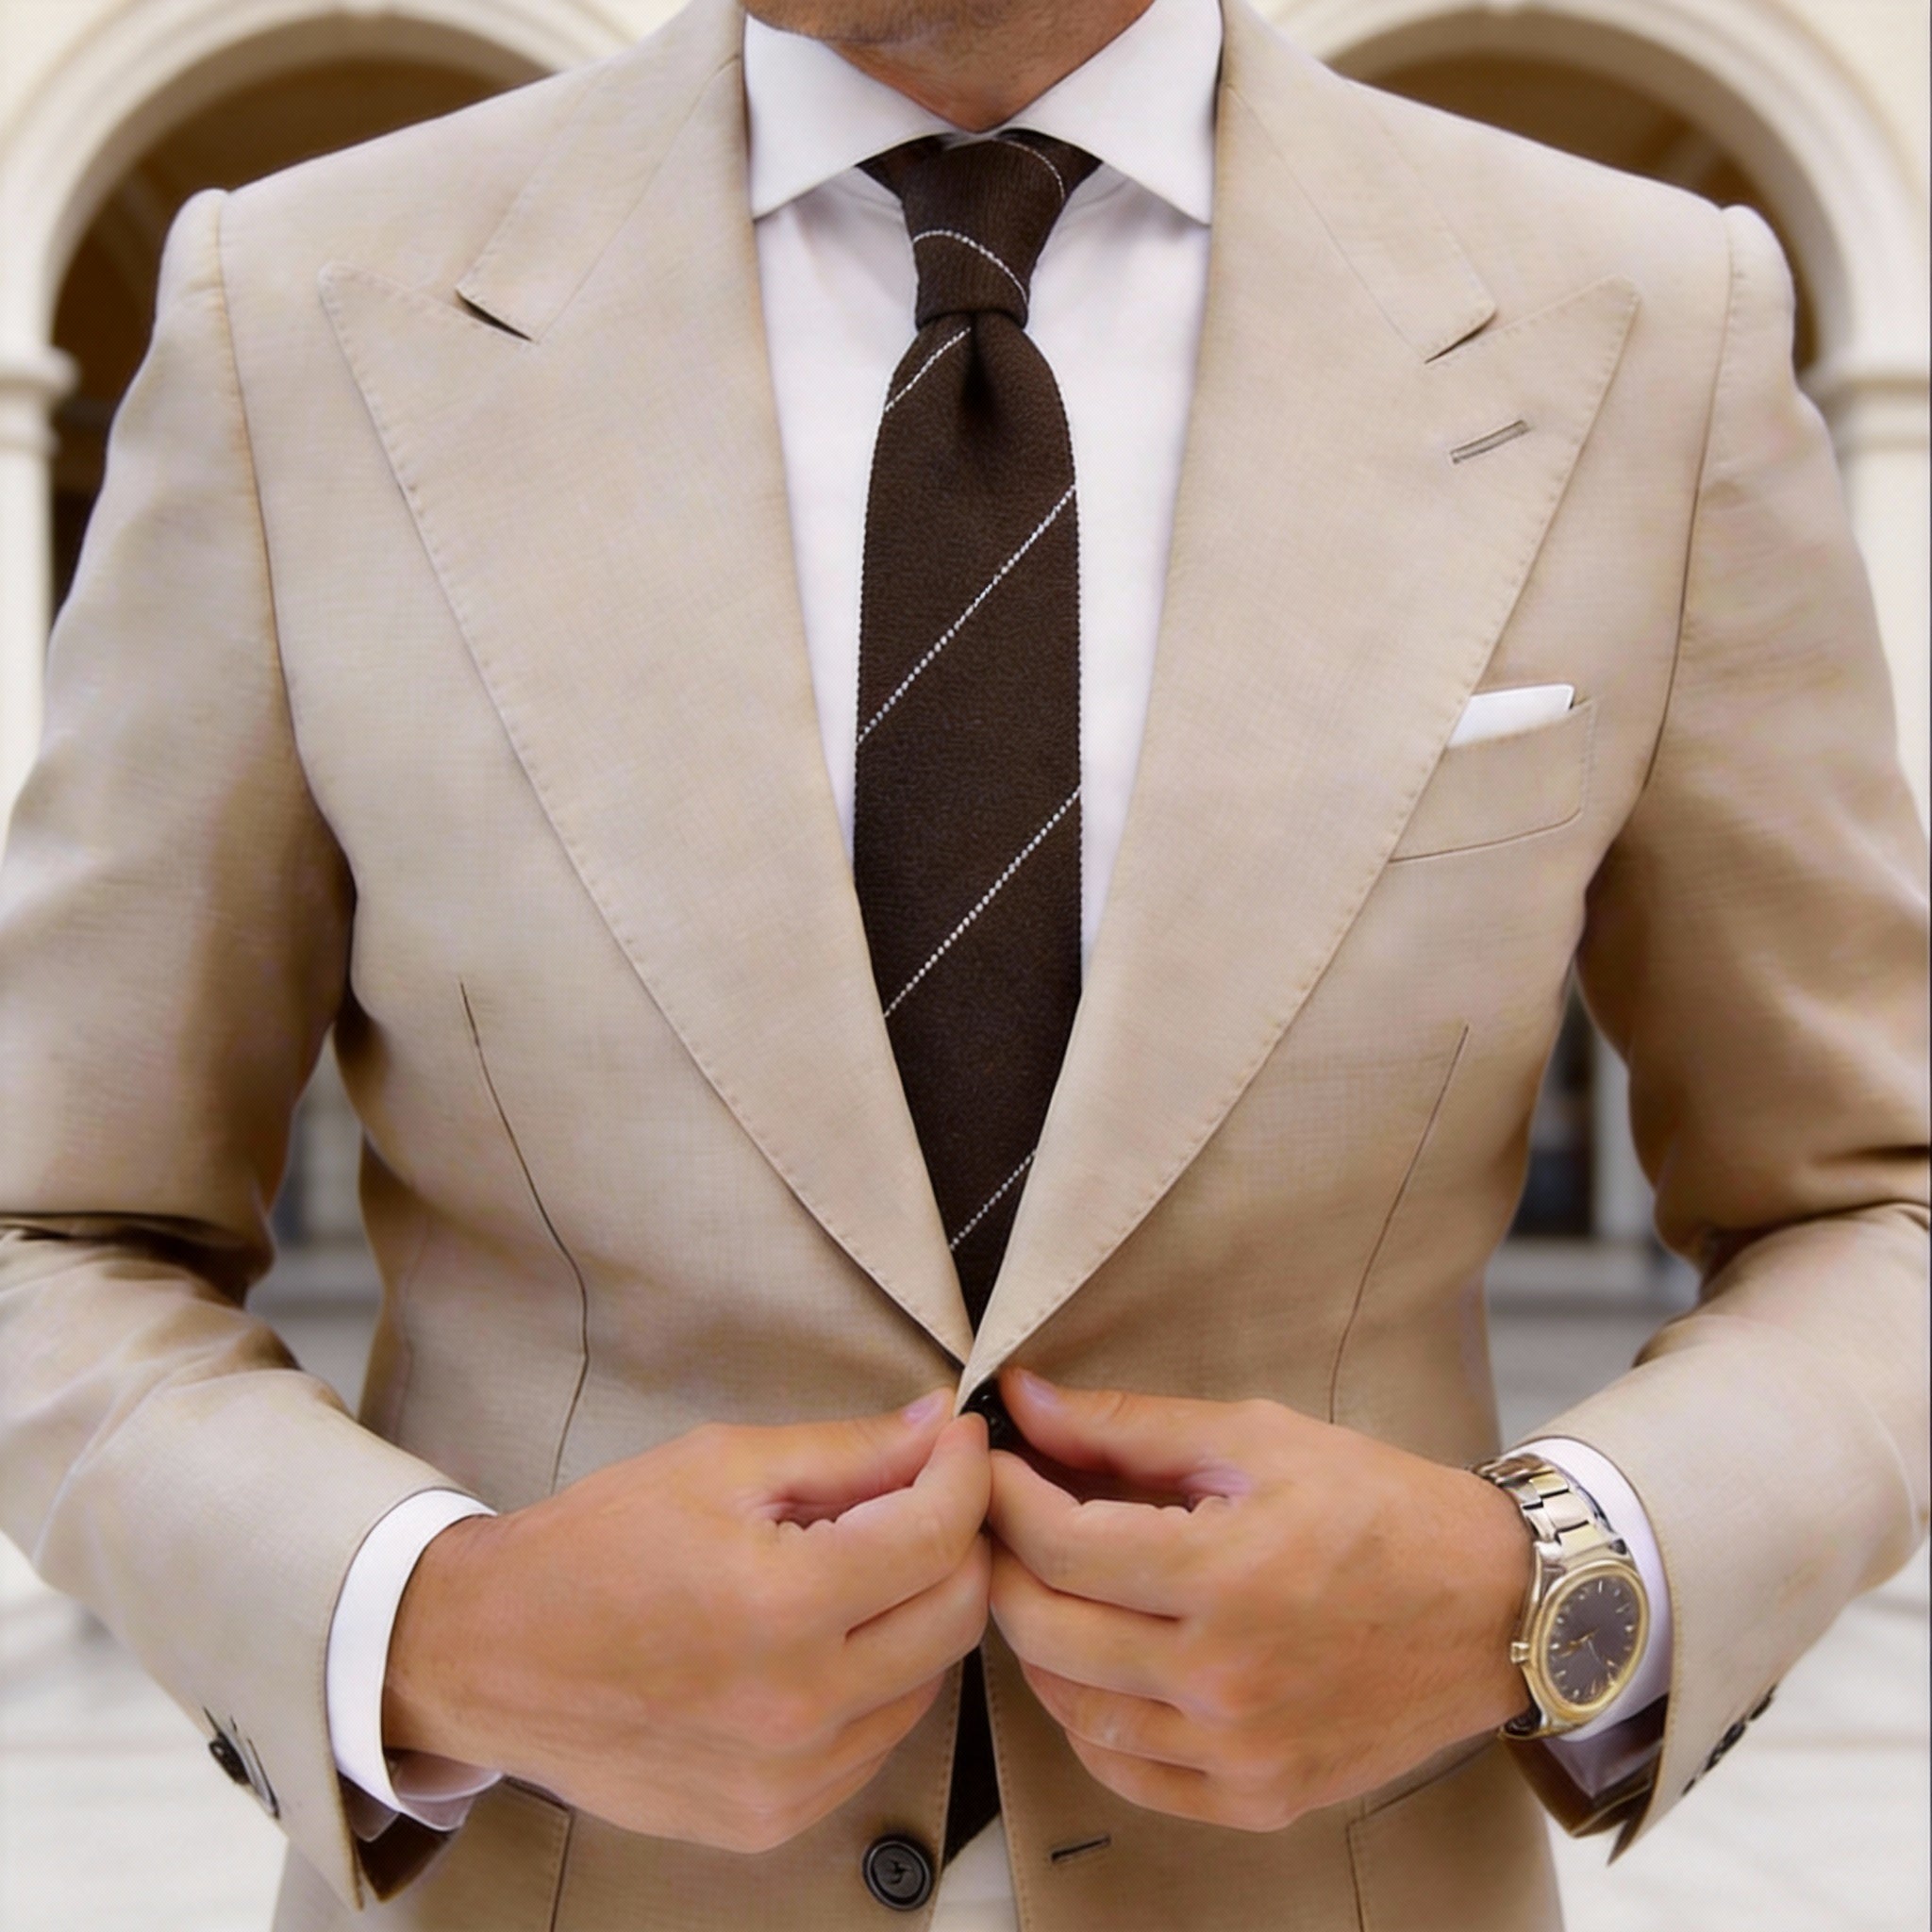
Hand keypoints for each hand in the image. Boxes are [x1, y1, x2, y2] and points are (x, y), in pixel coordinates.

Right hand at [383, 1394, 990, 1851]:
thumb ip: (846, 1450)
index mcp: (781, 1605)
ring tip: (868, 1564)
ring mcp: (788, 1779)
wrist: (491, 1657)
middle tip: (927, 1495)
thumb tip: (939, 1425)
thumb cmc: (596, 1546)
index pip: (937, 1535)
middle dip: (960, 1540)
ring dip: (921, 1612)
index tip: (958, 1441)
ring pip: (927, 1682)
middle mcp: (797, 1707)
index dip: (964, 1473)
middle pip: (955, 1615)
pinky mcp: (772, 1820)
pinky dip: (878, 1680)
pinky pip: (874, 1741)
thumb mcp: (720, 1465)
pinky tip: (831, 1636)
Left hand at [986, 1370, 1530, 1831]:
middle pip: (1046, 1630)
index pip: (1059, 1545)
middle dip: (1003, 1563)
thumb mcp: (1257, 1438)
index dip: (1004, 1497)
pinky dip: (1088, 1721)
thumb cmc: (1380, 1508)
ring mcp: (1241, 1751)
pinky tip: (1093, 1665)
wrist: (1493, 1607)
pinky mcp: (1259, 1798)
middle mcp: (1226, 1678)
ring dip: (1036, 1642)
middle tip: (1001, 1520)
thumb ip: (1129, 1426)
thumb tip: (1024, 1401)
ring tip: (1045, 1584)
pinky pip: (1127, 1774)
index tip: (990, 1464)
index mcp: (1226, 1575)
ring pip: (1072, 1710)